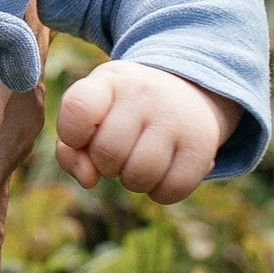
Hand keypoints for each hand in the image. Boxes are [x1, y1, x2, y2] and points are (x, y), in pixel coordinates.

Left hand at [54, 62, 237, 202]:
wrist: (188, 90)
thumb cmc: (124, 110)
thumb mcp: (94, 112)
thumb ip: (71, 148)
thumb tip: (88, 179)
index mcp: (111, 80)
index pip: (78, 108)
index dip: (72, 135)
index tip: (84, 136)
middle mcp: (145, 93)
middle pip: (107, 153)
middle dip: (105, 164)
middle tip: (118, 151)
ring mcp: (176, 118)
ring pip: (139, 176)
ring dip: (132, 181)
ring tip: (138, 161)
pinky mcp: (202, 146)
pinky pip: (170, 191)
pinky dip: (159, 192)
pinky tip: (161, 172)